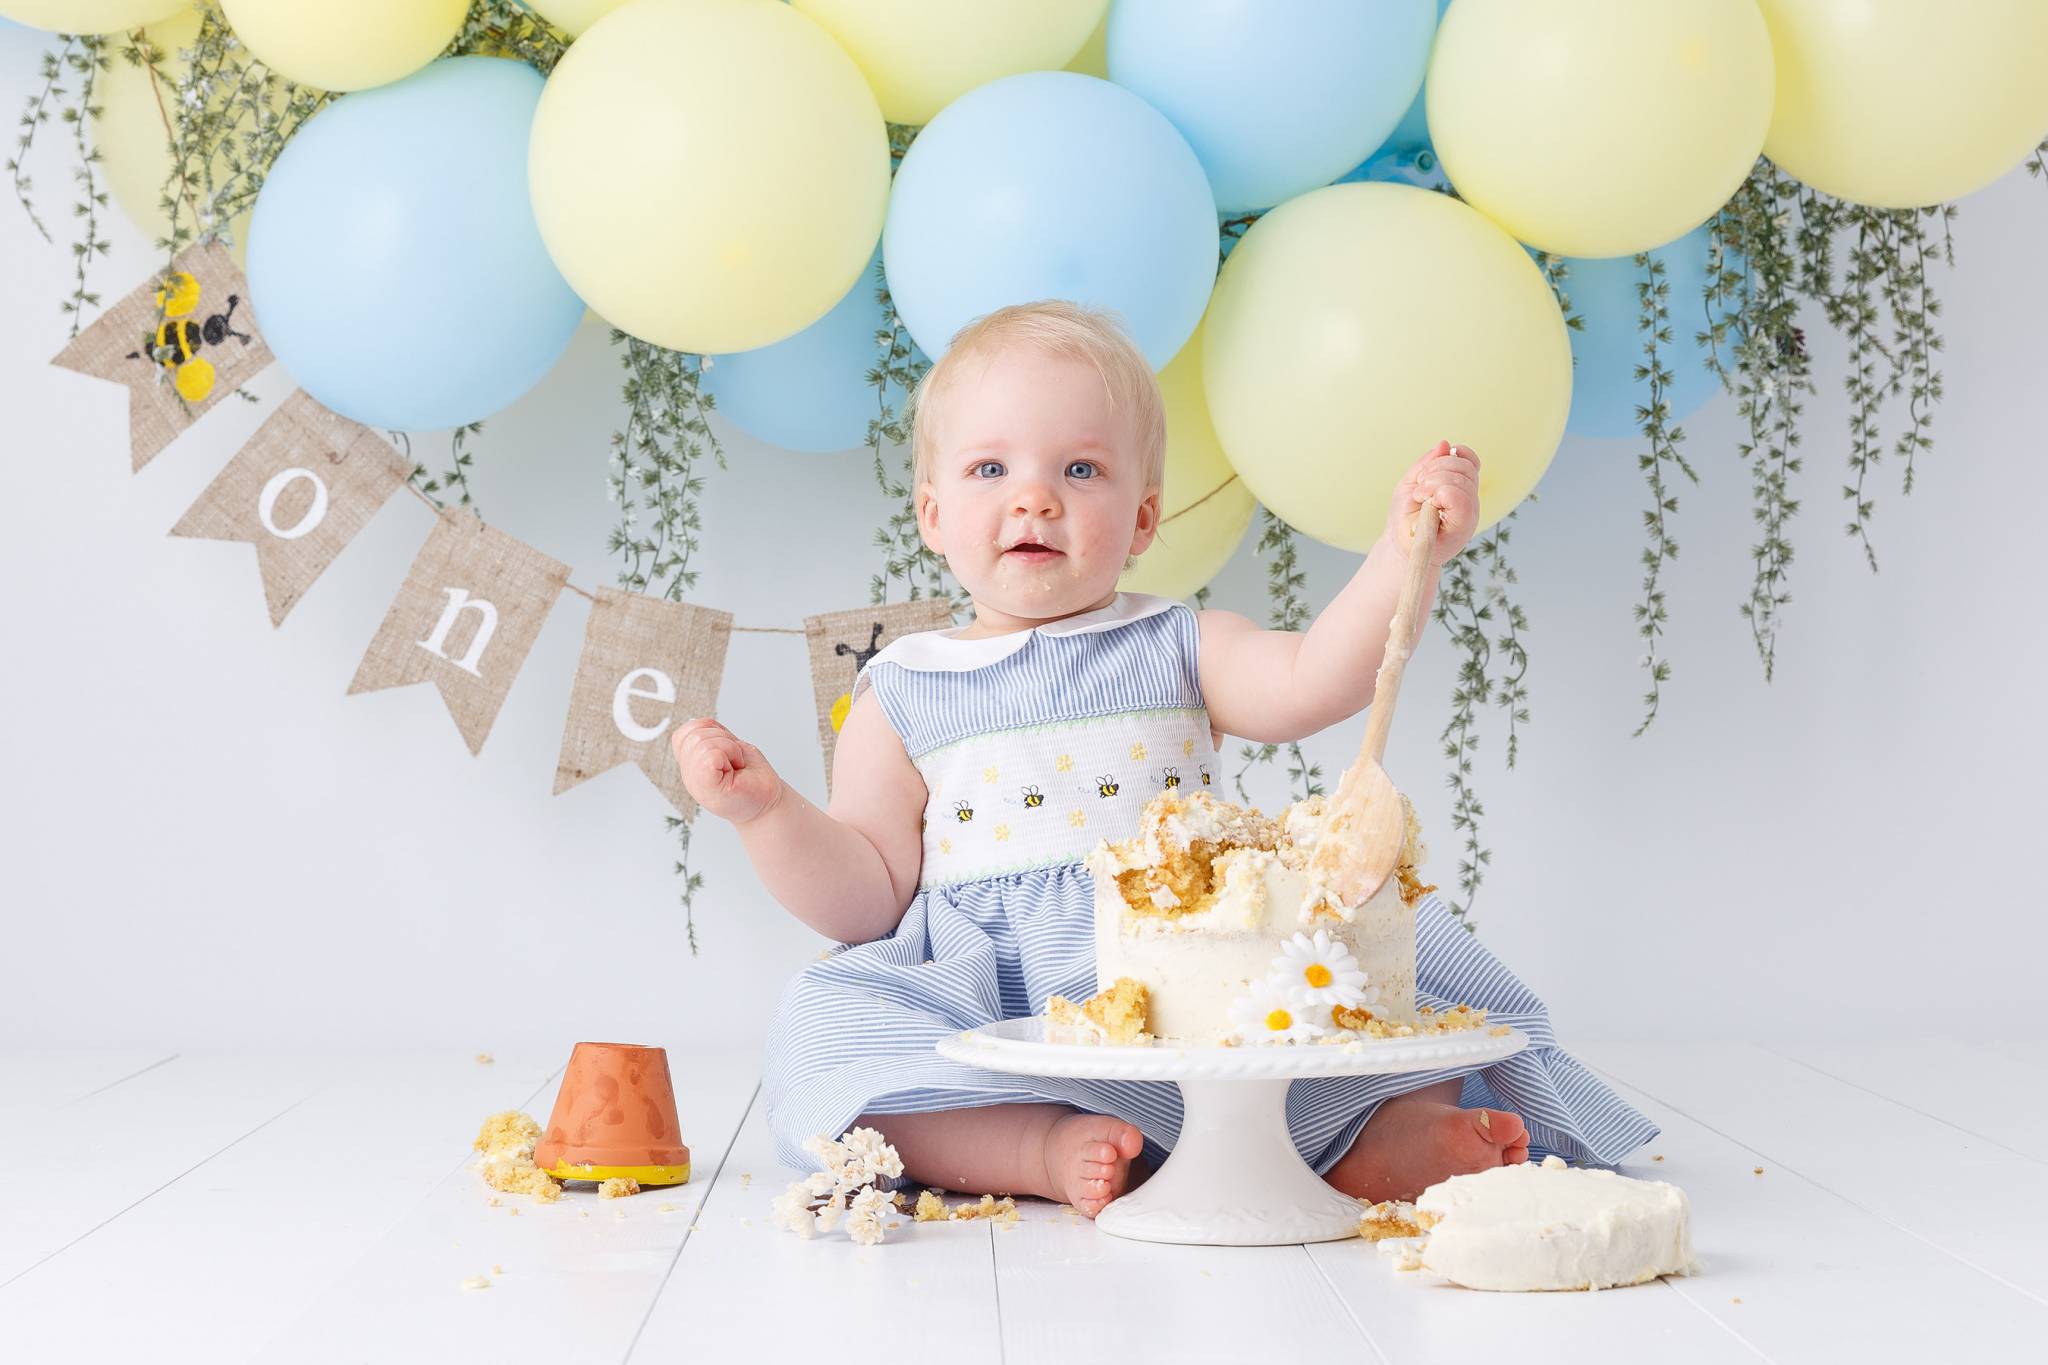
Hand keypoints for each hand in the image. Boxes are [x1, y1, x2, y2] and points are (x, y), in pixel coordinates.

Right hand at [671, 717, 783, 825]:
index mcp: (692, 765)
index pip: (687, 731)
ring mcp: (695, 783)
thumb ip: (712, 736)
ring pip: (702, 740)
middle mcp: (689, 775)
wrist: (769, 805)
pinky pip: (711, 754)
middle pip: (695, 733)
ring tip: (736, 766)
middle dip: (723, 739)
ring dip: (729, 748)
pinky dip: (731, 754)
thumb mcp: (730, 747)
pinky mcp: (707, 787)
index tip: (727, 751)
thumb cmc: (753, 778)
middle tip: (734, 761)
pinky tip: (736, 770)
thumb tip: (698, 723)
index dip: (711, 732)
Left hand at [1384, 440, 1480, 565]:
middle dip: (1436, 469)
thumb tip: (1444, 444)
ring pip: (1463, 480)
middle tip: (1419, 488)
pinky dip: (1441, 493)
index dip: (1453, 455)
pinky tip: (1427, 502)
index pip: (1469, 460)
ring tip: (1420, 496)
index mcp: (1460, 487)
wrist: (1399, 546)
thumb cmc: (1405, 518)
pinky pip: (1462, 499)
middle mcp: (1469, 498)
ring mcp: (1469, 512)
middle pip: (1465, 466)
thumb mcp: (1411, 483)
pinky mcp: (1465, 526)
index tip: (1429, 469)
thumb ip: (1427, 463)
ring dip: (1435, 482)